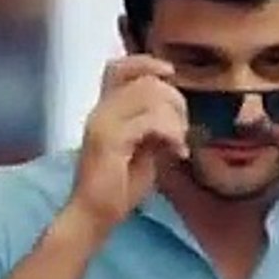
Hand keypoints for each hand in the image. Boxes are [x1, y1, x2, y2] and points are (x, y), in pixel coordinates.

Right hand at [67, 54, 189, 233]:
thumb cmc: (119, 187)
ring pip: (150, 95)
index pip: (119, 67)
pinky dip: (171, 133)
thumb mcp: (143, 148)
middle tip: (183, 132)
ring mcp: (102, 123)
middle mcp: (100, 110)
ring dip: (175, 118)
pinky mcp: (110, 139)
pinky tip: (175, 152)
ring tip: (178, 144)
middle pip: (145, 80)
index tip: (170, 73)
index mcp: (105, 110)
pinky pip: (150, 120)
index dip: (146, 62)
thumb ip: (153, 125)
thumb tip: (175, 110)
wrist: (95, 215)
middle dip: (175, 101)